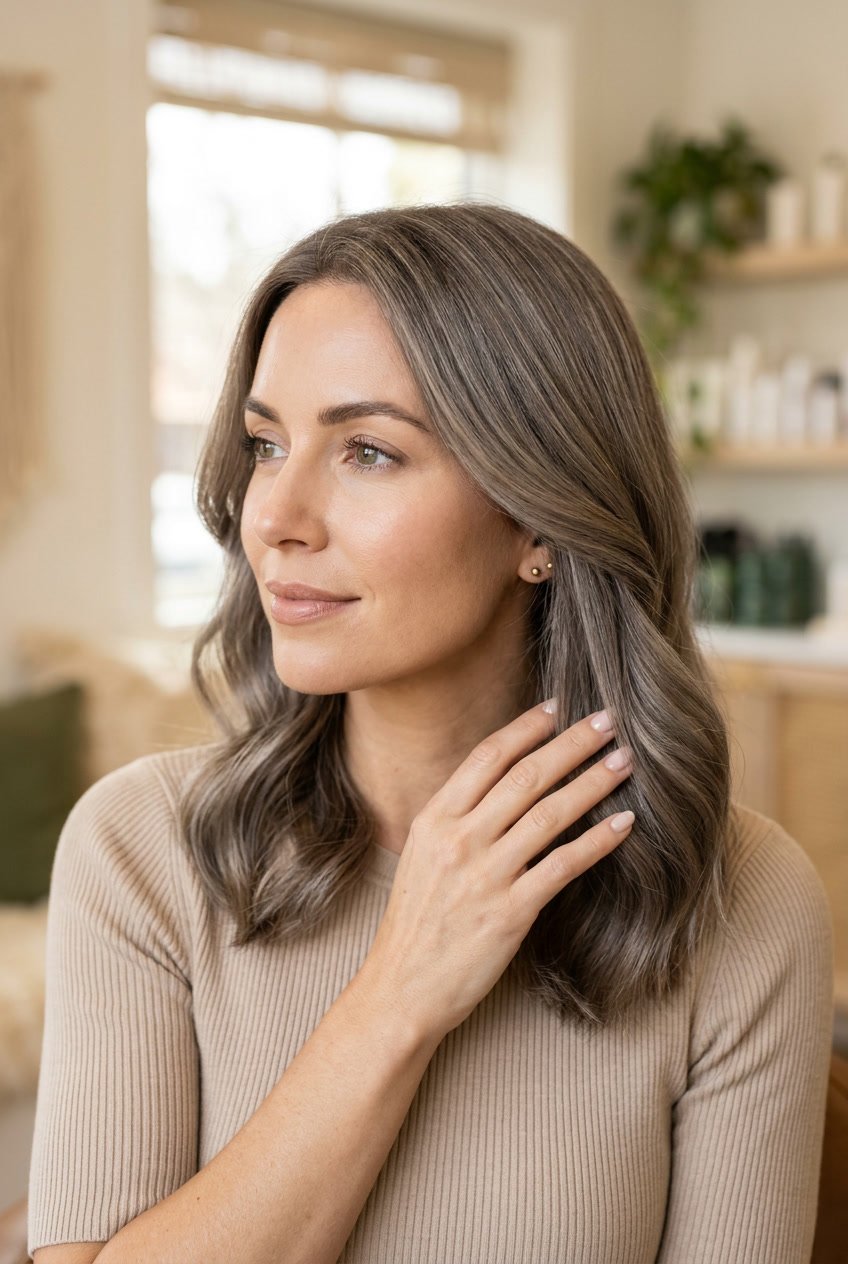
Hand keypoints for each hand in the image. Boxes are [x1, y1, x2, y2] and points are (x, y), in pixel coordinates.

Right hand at [363, 701, 633, 1040]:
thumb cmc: (416, 923)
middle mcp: (459, 839)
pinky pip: (564, 865)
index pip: (487, 757)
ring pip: (550, 813)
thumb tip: (504, 782)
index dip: (526, 727)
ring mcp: (484, 875)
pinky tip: (624, 823)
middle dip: (572, 743)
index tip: (557, 707)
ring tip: (623, 761)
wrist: (401, 989)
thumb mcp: (423, 856)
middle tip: (608, 719)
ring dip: (593, 782)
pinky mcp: (510, 912)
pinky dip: (598, 840)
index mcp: (434, 819)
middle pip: (526, 775)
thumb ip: (457, 818)